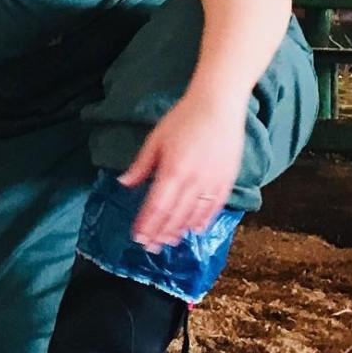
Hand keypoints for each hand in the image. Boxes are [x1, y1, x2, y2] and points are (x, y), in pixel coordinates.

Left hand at [118, 90, 245, 252]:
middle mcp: (194, 181)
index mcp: (173, 171)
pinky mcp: (227, 181)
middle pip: (174, 215)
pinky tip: (194, 228)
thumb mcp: (156, 140)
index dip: (147, 224)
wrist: (218, 106)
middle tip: (150, 246)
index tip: (138, 236)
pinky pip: (214, 207)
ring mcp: (213, 183)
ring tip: (168, 241)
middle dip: (160, 232)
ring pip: (194, 215)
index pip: (156, 206)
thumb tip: (124, 183)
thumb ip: (141, 165)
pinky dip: (203, 220)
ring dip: (179, 230)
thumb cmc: (183, 119)